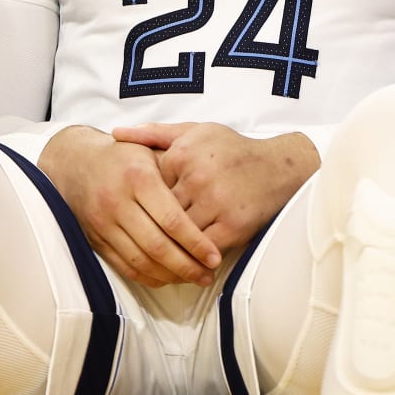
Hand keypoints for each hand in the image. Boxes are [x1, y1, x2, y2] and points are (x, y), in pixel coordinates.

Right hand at [39, 125, 221, 287]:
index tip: (215, 257)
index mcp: (138, 178)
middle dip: (187, 266)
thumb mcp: (151, 151)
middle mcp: (117, 202)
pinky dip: (148, 277)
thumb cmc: (125, 156)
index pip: (172, 220)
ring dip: (170, 276)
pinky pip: (124, 266)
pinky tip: (168, 278)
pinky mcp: (94, 239)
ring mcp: (103, 223)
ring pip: (141, 261)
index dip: (196, 243)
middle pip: (157, 246)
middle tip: (209, 275)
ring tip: (193, 278)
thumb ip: (177, 174)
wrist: (77, 162)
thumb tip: (210, 204)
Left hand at [112, 123, 317, 255]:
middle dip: (150, 227)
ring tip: (155, 259)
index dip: (142, 201)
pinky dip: (192, 258)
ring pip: (179, 234)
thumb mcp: (194, 131)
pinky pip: (202, 249)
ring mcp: (216, 202)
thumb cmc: (231, 149)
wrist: (278, 167)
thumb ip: (153, 134)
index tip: (135, 212)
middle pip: (160, 213)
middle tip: (135, 241)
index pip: (148, 186)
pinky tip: (185, 262)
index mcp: (183, 153)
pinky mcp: (232, 224)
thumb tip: (116, 133)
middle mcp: (198, 177)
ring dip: (168, 248)